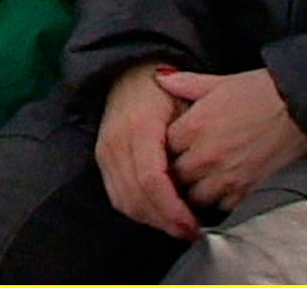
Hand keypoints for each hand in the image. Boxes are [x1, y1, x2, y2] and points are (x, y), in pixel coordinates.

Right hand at [96, 62, 199, 239]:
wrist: (130, 73)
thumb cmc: (163, 90)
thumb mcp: (184, 103)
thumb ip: (192, 136)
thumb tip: (205, 176)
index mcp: (140, 126)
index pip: (152, 180)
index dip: (172, 208)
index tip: (193, 223)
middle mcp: (117, 141)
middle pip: (137, 196)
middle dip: (165, 220)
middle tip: (190, 232)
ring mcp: (105, 152)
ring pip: (125, 201)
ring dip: (152, 220)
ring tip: (178, 228)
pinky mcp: (101, 160)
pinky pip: (117, 196)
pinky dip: (138, 212)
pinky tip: (159, 216)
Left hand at [159, 68, 306, 212]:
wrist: (299, 108)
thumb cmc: (262, 92)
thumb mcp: (218, 82)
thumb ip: (185, 83)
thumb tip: (161, 77)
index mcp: (193, 127)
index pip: (160, 148)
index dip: (166, 147)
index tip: (173, 145)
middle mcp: (205, 156)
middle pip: (174, 176)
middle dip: (177, 171)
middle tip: (186, 163)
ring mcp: (224, 177)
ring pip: (193, 197)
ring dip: (195, 189)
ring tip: (202, 178)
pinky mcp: (245, 191)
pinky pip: (220, 208)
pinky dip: (219, 201)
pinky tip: (222, 188)